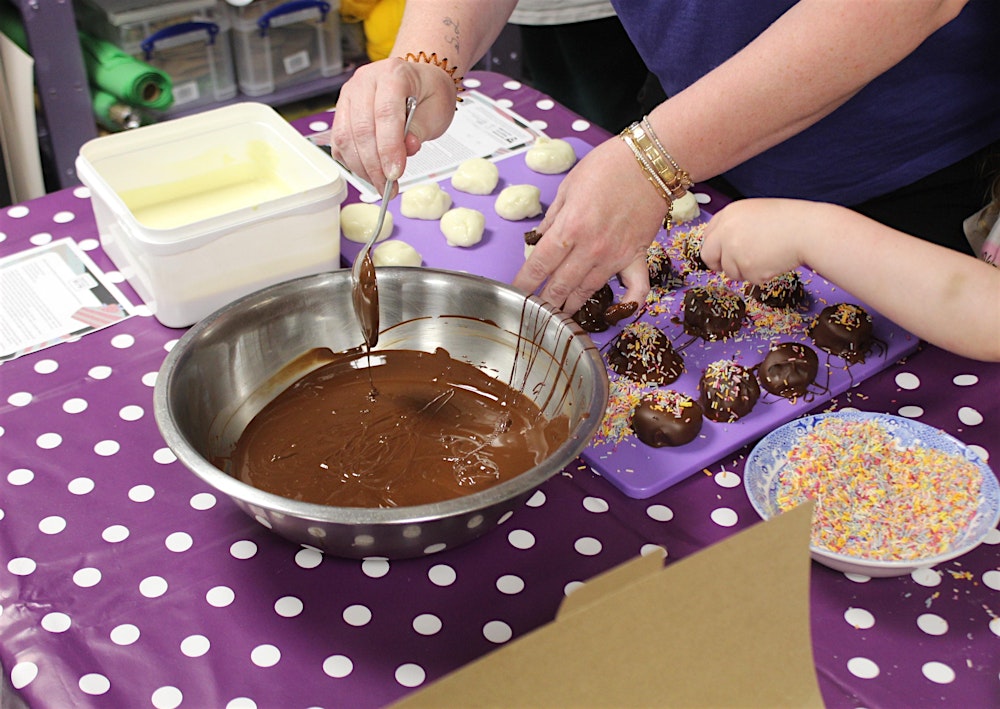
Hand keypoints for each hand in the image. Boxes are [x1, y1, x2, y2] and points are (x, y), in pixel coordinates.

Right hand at [329, 58, 458, 194]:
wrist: (419, 81)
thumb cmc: (428, 93)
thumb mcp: (437, 110)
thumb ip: (421, 129)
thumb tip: (407, 148)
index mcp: (393, 74)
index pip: (385, 113)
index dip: (389, 148)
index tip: (395, 173)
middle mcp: (365, 81)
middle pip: (362, 128)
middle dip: (375, 165)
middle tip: (388, 186)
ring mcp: (349, 95)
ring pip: (345, 137)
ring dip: (362, 167)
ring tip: (380, 183)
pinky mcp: (342, 111)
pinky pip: (339, 142)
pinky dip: (351, 162)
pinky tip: (368, 172)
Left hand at [512, 138, 663, 312]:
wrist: (651, 161)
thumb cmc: (608, 166)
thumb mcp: (568, 187)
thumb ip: (553, 218)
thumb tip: (539, 240)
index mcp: (569, 227)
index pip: (539, 265)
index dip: (524, 283)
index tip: (515, 292)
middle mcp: (590, 247)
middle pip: (560, 285)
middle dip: (544, 300)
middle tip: (533, 311)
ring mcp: (615, 256)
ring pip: (587, 291)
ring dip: (571, 306)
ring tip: (558, 315)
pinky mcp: (637, 257)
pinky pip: (635, 290)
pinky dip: (625, 306)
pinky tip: (613, 313)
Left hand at [700, 198, 808, 282]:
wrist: (808, 230)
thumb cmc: (788, 221)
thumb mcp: (755, 213)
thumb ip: (735, 227)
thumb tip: (723, 246)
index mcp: (728, 214)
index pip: (707, 236)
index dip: (714, 247)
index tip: (718, 254)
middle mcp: (726, 232)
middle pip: (708, 255)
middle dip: (717, 264)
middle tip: (733, 266)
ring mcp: (734, 251)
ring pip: (730, 271)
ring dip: (745, 270)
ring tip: (766, 256)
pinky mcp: (746, 268)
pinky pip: (748, 279)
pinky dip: (760, 275)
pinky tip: (773, 261)